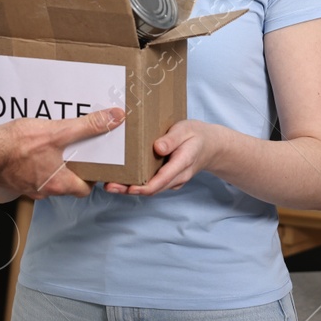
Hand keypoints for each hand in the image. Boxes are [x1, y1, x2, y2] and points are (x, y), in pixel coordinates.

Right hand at [0, 107, 125, 205]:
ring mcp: (27, 187)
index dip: (91, 177)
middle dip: (72, 167)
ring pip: (48, 178)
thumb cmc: (18, 146)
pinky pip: (30, 174)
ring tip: (53, 145)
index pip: (84, 189)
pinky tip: (31, 149)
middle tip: (74, 150)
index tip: (93, 163)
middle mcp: (44, 191)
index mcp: (59, 183)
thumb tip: (114, 119)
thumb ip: (87, 126)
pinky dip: (34, 163)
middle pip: (67, 183)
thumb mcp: (58, 131)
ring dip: (52, 164)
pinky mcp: (13, 180)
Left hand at [104, 119, 222, 195]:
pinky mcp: (168, 179)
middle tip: (109, 186)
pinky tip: (122, 179)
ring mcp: (173, 180)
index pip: (163, 179)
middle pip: (153, 188)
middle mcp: (178, 176)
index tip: (129, 187)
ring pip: (151, 189)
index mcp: (183, 162)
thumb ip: (172, 139)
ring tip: (110, 185)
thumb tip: (158, 148)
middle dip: (130, 190)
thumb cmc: (196, 135)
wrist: (210, 145)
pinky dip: (137, 184)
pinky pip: (152, 184)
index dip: (144, 186)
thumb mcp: (186, 130)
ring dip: (131, 189)